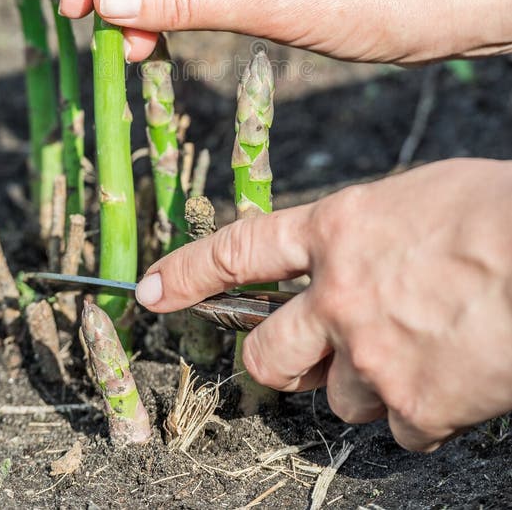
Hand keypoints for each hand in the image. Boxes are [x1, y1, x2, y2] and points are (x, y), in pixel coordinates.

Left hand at [135, 159, 511, 450]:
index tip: (152, 293)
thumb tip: (348, 258)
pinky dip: (420, 413)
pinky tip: (452, 379)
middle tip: (301, 357)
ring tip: (417, 351)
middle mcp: (339, 297)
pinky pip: (400, 430)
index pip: (239, 253)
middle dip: (275, 364)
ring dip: (366, 385)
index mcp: (335, 231)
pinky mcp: (418, 405)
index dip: (188, 274)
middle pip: (268, 355)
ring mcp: (373, 356)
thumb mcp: (410, 198)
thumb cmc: (493, 211)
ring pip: (338, 399)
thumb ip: (362, 233)